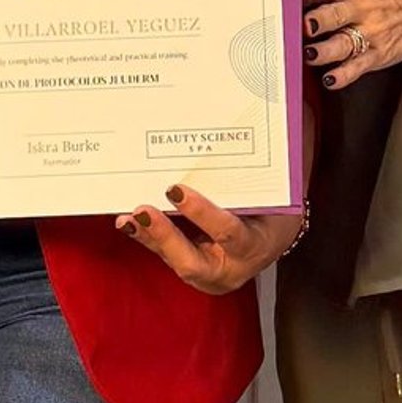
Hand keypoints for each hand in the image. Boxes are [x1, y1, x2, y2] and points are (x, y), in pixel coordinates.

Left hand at [115, 182, 306, 296]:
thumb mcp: (271, 197)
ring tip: (127, 218)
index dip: (202, 214)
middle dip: (164, 236)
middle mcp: (230, 269)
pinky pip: (165, 253)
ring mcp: (207, 274)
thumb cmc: (274, 211)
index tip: (176, 191)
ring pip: (173, 260)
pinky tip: (127, 222)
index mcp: (254, 247)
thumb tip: (230, 128)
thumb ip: (247, 177)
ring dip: (148, 236)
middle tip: (142, 211)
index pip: (228, 233)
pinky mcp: (190, 266)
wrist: (273, 237)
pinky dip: (146, 236)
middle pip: (191, 262)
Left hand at [303, 0, 401, 88]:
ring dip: (323, 51)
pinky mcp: (378, 55)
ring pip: (342, 44)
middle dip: (316, 21)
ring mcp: (370, 33)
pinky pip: (357, 67)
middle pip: (334, 15)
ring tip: (309, 54)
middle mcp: (362, 8)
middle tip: (303, 25)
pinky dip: (342, 76)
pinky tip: (330, 79)